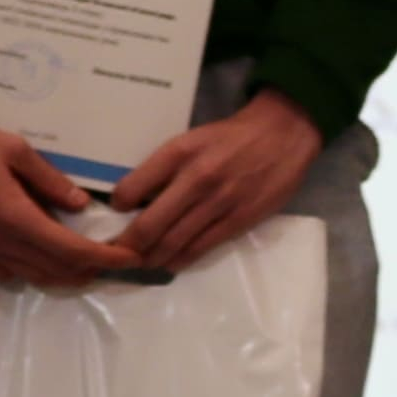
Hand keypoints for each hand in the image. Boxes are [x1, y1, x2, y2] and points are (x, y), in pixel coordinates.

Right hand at [0, 81, 124, 288]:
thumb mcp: (15, 150)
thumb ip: (50, 180)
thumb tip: (81, 204)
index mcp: (15, 218)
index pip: (71, 251)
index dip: (105, 259)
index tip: (130, 259)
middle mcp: (0, 243)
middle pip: (57, 271)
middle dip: (91, 269)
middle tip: (114, 258)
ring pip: (34, 277)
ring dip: (65, 274)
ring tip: (86, 260)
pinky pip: (7, 274)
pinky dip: (33, 272)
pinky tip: (40, 256)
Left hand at [108, 89, 323, 273]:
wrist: (282, 133)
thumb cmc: (230, 137)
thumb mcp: (190, 140)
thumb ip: (164, 167)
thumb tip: (135, 198)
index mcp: (177, 153)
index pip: (131, 188)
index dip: (117, 207)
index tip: (115, 216)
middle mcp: (195, 178)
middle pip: (149, 225)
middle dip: (128, 245)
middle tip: (118, 253)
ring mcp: (218, 202)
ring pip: (173, 242)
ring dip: (152, 258)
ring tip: (141, 262)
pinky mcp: (239, 220)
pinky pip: (201, 247)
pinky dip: (181, 260)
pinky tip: (170, 263)